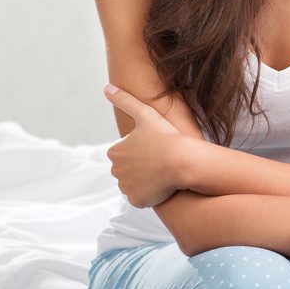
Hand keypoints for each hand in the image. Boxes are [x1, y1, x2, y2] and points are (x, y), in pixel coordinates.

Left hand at [103, 84, 184, 207]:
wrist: (183, 162)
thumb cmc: (167, 137)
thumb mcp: (146, 114)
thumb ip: (125, 100)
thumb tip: (106, 87)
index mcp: (115, 151)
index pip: (126, 153)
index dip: (143, 150)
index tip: (156, 147)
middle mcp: (116, 170)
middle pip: (130, 169)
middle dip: (143, 166)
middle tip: (161, 160)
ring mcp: (126, 187)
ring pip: (136, 183)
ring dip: (146, 180)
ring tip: (164, 172)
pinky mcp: (137, 200)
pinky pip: (142, 197)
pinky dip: (151, 194)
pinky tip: (163, 185)